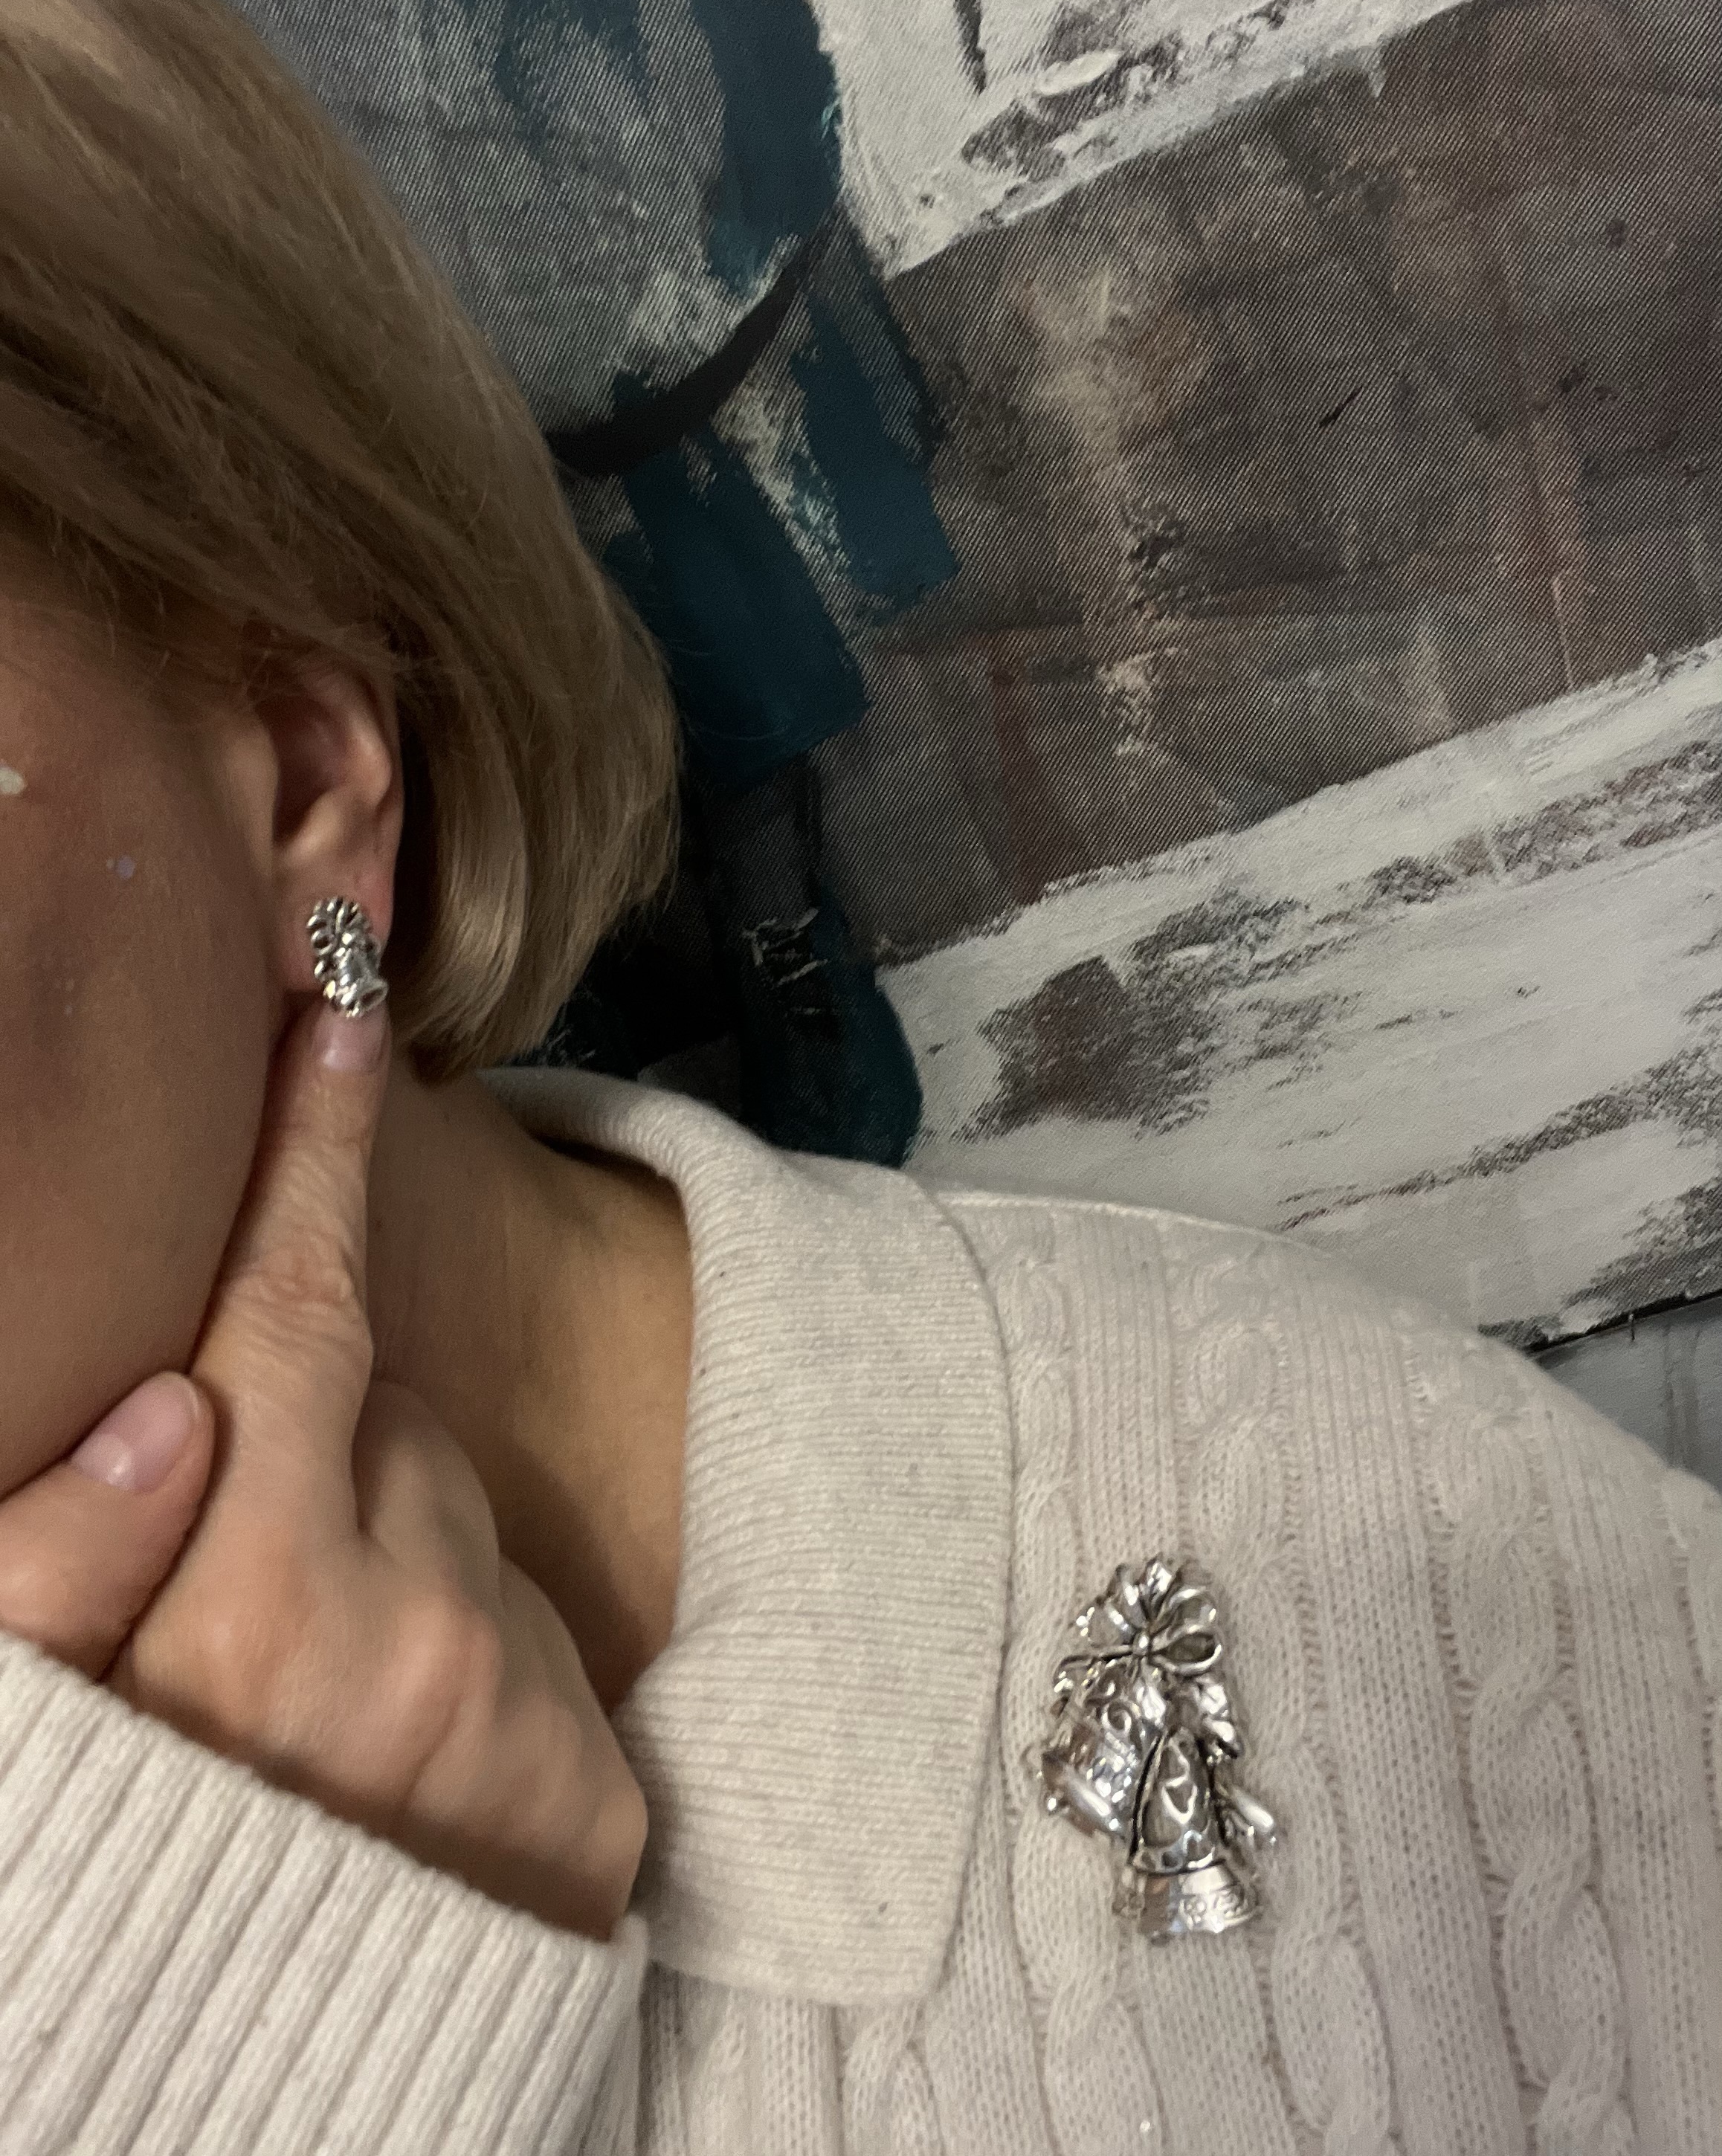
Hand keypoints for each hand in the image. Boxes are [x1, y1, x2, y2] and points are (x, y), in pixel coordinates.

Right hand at [3, 1000, 644, 1943]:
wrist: (299, 2096)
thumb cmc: (149, 1878)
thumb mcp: (59, 1723)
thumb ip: (58, 1578)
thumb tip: (168, 1411)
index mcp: (217, 1616)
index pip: (284, 1323)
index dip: (306, 1160)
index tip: (336, 1011)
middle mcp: (365, 1646)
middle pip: (369, 1407)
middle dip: (316, 1439)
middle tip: (246, 1587)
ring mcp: (487, 1711)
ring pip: (447, 1512)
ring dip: (386, 1564)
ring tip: (315, 1708)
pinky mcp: (577, 1781)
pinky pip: (521, 1623)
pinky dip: (468, 1654)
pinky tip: (412, 1760)